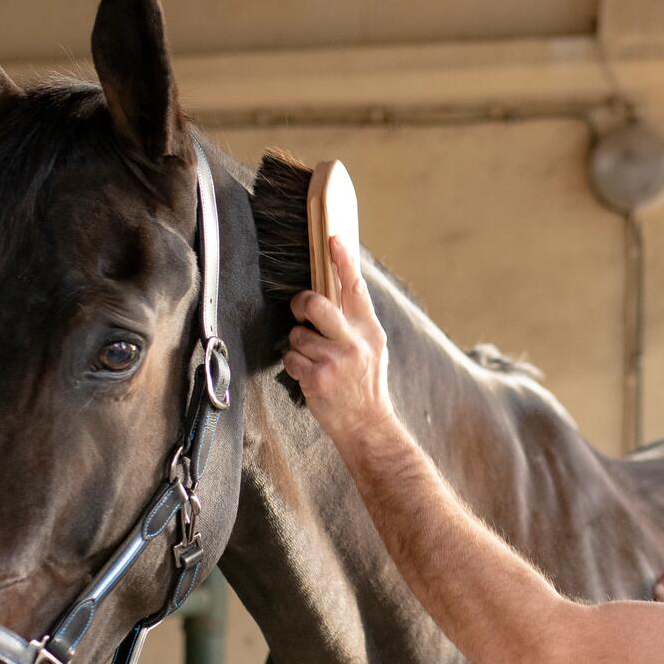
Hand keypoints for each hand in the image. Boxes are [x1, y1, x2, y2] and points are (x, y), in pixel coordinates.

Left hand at [284, 228, 392, 446]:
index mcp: (369, 330)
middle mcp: (354, 342)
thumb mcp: (372, 348)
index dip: (343, 261)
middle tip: (301, 310)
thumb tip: (336, 287)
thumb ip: (356, 320)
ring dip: (299, 346)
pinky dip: (294, 365)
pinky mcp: (318, 377)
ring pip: (298, 334)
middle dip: (302, 303)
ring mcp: (336, 360)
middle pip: (317, 304)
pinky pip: (290, 357)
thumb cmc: (365, 384)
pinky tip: (309, 375)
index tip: (333, 238)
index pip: (355, 288)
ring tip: (314, 360)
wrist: (367, 425)